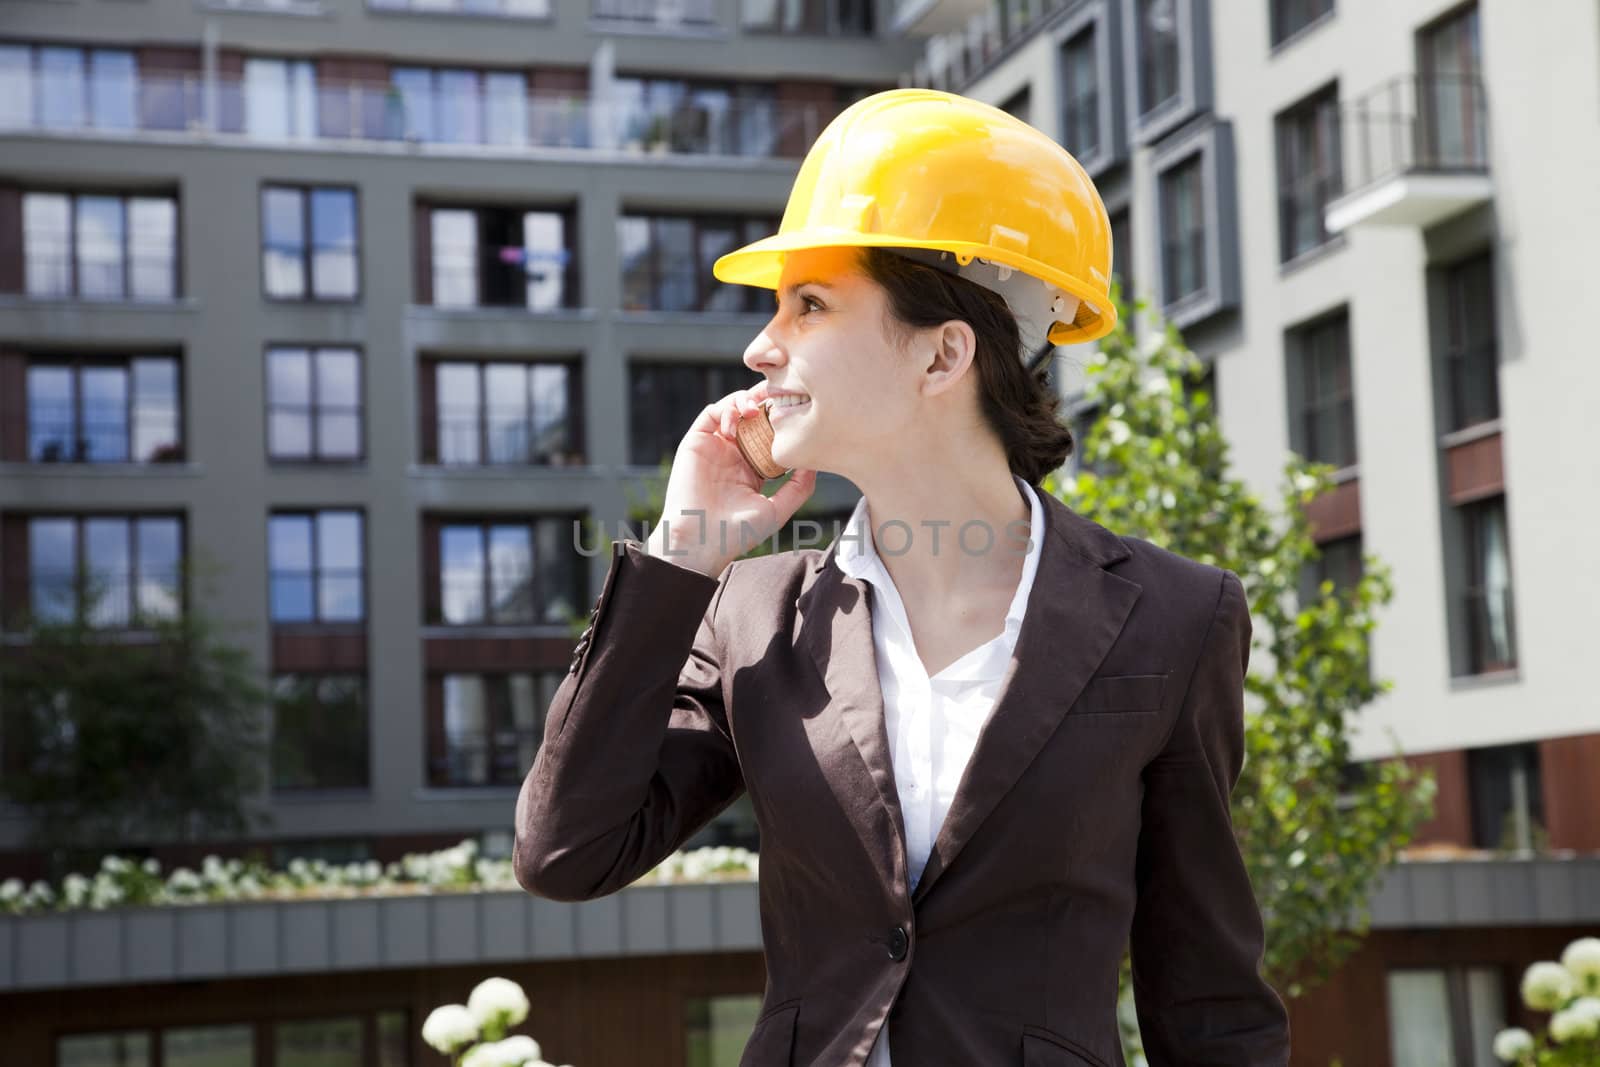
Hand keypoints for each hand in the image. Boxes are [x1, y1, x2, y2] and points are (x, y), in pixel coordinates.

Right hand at [646, 380, 817, 575]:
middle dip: (766, 402)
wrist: (701, 541)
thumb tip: (815, 461)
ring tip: (756, 408)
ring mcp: (714, 447)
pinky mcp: (695, 443)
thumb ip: (799, 488)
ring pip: (732, 410)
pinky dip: (726, 408)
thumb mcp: (777, 510)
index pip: (769, 434)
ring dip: (745, 401)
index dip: (781, 420)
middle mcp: (733, 454)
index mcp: (752, 468)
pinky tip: (739, 419)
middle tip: (780, 393)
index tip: (798, 410)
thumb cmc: (737, 532)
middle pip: (752, 417)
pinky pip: (710, 415)